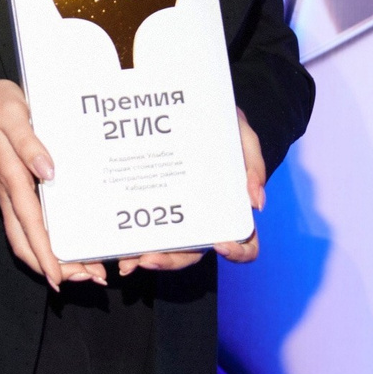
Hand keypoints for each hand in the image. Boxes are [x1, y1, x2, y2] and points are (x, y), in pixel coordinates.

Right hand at [0, 76, 106, 291]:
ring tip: (86, 271)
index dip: (44, 252)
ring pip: (26, 239)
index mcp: (12, 178)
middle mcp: (10, 194)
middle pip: (26, 242)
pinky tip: (70, 247)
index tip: (59, 276)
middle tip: (88, 278)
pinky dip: (48, 244)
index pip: (29, 223)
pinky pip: (29, 227)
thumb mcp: (13, 115)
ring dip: (53, 259)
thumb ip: (29, 142)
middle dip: (54, 266)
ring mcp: (12, 197)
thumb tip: (49, 170)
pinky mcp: (16, 194)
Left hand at [117, 108, 265, 275]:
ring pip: (166, 250)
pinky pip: (144, 231)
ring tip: (127, 259)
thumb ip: (252, 163)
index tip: (221, 243)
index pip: (245, 244)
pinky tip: (116, 247)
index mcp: (231, 211)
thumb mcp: (242, 135)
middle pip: (194, 254)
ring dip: (146, 257)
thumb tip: (256, 203)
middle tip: (149, 258)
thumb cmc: (224, 127)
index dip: (237, 252)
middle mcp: (204, 221)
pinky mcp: (154, 207)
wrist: (195, 112)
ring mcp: (178, 218)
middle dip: (171, 261)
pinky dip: (130, 243)